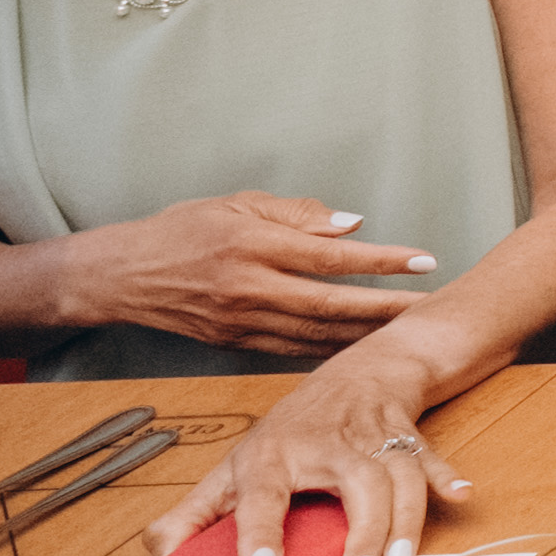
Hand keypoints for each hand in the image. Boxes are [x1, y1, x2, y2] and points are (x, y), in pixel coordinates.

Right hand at [60, 191, 438, 357]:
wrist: (121, 275)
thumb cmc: (181, 230)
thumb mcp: (236, 204)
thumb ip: (296, 213)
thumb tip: (352, 225)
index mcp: (251, 245)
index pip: (328, 256)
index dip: (380, 260)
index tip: (424, 260)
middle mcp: (248, 287)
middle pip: (331, 303)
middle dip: (387, 307)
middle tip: (434, 307)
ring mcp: (241, 321)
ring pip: (316, 334)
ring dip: (367, 334)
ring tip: (411, 331)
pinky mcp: (235, 343)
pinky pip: (294, 350)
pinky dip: (333, 350)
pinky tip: (365, 349)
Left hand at [153, 349, 467, 555]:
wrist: (359, 372)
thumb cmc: (294, 429)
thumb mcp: (235, 467)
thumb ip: (195, 515)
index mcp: (273, 456)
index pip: (263, 493)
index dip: (258, 529)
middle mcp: (325, 444)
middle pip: (353, 480)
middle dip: (360, 527)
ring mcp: (372, 437)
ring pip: (396, 472)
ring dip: (403, 517)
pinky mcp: (408, 435)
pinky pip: (431, 456)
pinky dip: (446, 477)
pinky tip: (460, 496)